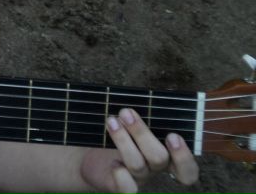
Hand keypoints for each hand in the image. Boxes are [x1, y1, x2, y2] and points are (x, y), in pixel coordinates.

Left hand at [80, 108, 198, 192]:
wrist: (91, 155)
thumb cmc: (120, 132)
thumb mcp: (135, 122)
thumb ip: (149, 113)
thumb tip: (157, 94)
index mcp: (166, 156)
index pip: (187, 169)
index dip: (185, 157)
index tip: (172, 136)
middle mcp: (154, 169)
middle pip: (159, 158)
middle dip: (142, 133)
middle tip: (126, 113)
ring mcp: (137, 178)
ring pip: (138, 164)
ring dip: (124, 140)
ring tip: (111, 121)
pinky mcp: (118, 185)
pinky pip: (127, 188)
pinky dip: (120, 174)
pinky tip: (114, 162)